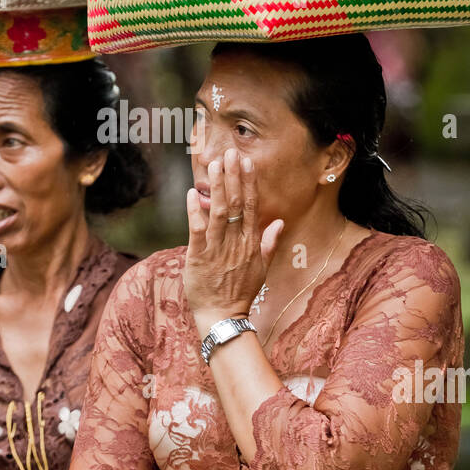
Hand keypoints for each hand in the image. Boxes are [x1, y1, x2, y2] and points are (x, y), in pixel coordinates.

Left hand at [185, 147, 283, 337]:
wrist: (223, 316)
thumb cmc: (240, 293)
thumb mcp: (261, 269)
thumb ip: (269, 243)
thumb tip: (279, 223)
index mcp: (251, 243)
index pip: (251, 206)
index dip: (249, 183)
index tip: (247, 163)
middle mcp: (236, 242)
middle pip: (236, 203)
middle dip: (233, 176)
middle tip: (231, 153)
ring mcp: (218, 249)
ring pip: (218, 212)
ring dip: (216, 186)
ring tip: (214, 164)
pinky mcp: (199, 257)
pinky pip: (197, 230)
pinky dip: (194, 211)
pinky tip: (191, 193)